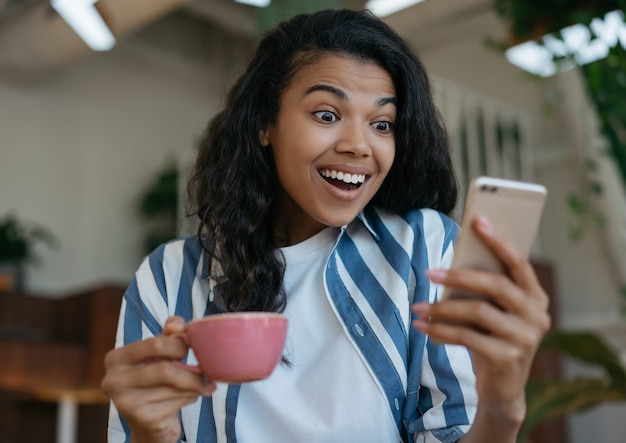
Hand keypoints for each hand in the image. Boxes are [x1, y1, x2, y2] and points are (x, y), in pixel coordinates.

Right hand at [101, 316, 215, 442]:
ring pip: (175, 387)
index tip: (191, 347)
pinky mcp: (142, 419)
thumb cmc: (155, 380)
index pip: (155, 344)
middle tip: (204, 371)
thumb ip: (168, 334)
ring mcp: (126, 403)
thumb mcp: (159, 353)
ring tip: (199, 385)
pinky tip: (189, 397)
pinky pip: (178, 402)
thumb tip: (178, 325)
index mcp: (116, 358)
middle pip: (165, 369)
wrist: (149, 422)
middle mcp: (114, 381)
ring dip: (195, 385)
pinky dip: (191, 397)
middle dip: (192, 370)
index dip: (180, 344)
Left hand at [412, 215, 550, 427]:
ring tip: (418, 307)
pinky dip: (441, 331)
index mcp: (536, 297)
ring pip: (478, 312)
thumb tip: (452, 259)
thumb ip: (483, 290)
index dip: (499, 241)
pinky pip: (467, 338)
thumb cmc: (492, 339)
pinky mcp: (508, 359)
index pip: (519, 263)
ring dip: (442, 308)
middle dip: (459, 276)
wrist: (502, 390)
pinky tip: (423, 327)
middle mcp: (537, 316)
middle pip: (496, 285)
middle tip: (429, 272)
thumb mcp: (493, 312)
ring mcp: (526, 339)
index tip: (478, 219)